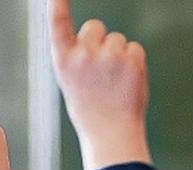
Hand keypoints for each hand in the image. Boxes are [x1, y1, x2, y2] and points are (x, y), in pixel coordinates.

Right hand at [48, 0, 150, 169]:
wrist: (111, 134)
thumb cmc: (91, 110)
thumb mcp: (73, 82)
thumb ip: (80, 57)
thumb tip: (99, 39)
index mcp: (64, 61)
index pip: (58, 26)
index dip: (57, 7)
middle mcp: (83, 55)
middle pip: (95, 27)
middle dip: (100, 41)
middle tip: (100, 70)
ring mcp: (108, 56)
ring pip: (117, 39)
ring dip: (119, 54)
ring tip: (114, 82)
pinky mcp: (131, 59)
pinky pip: (134, 48)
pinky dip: (134, 63)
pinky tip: (127, 82)